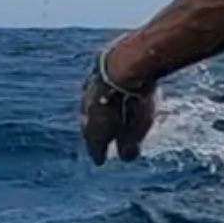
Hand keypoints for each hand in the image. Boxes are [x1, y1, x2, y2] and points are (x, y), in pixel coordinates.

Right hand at [76, 45, 160, 161]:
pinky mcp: (97, 70)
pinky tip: (111, 92)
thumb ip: (130, 146)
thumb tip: (127, 156)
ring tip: (106, 115)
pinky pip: (98, 87)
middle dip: (95, 134)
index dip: (98, 154)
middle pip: (89, 126)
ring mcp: (89, 89)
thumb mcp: (138, 130)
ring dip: (98, 111)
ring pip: (91, 105)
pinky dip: (104, 93)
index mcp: (93, 130)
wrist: (128, 61)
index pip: (94, 147)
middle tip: (100, 139)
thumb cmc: (135, 101)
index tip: (100, 161)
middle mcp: (85, 110)